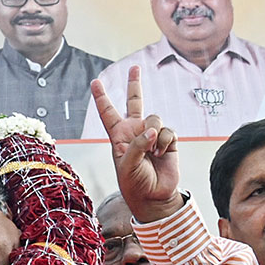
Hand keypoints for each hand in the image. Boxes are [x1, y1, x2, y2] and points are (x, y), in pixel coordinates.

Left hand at [90, 66, 182, 221]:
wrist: (154, 197)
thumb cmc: (134, 184)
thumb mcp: (127, 165)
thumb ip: (137, 145)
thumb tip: (152, 130)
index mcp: (118, 136)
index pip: (108, 113)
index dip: (102, 97)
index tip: (95, 82)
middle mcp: (135, 131)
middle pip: (134, 102)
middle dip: (134, 84)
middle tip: (135, 67)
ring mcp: (152, 134)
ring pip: (154, 117)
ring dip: (153, 134)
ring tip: (152, 153)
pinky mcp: (168, 140)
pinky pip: (168, 130)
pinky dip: (164, 142)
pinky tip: (161, 154)